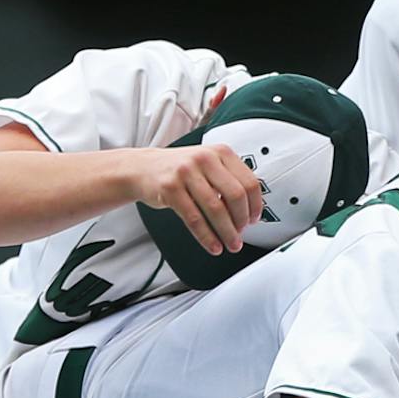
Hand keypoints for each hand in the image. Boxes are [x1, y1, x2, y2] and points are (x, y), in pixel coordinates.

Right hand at [131, 142, 264, 253]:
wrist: (142, 168)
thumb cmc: (180, 168)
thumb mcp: (208, 164)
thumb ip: (229, 180)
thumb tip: (250, 210)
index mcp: (221, 152)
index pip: (249, 182)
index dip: (256, 205)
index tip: (255, 219)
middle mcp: (205, 159)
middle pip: (235, 196)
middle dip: (242, 220)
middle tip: (242, 233)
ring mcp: (186, 173)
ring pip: (216, 209)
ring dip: (227, 232)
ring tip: (232, 244)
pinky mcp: (170, 188)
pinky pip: (194, 219)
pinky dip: (207, 236)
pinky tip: (213, 245)